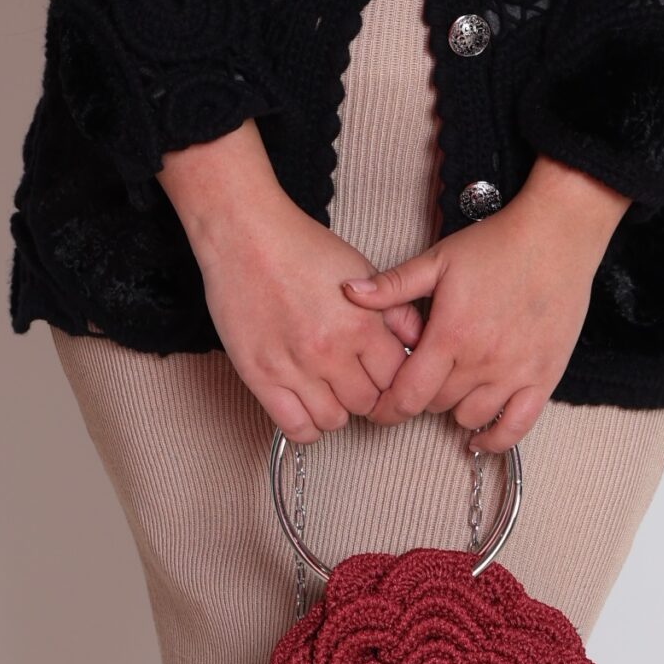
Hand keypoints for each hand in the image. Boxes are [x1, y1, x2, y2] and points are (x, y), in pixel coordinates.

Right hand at [161, 127, 424, 445]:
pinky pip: (295, 428)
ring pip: (334, 420)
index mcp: (362, 324)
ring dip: (336, 409)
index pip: (396, 379)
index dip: (392, 379)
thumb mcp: (361, 269)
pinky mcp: (261, 377)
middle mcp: (331, 351)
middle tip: (354, 379)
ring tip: (328, 388)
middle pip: (367, 403)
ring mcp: (295, 367)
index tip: (381, 374)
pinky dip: (306, 425)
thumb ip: (395, 309)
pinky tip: (305, 404)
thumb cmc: (301, 247)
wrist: (246, 235)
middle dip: (365, 394)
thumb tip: (418, 341)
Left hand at [339, 159, 630, 453]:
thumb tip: (348, 294)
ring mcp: (514, 373)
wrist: (555, 237)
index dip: (386, 407)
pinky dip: (495, 438)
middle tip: (419, 382)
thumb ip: (393, 285)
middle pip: (435, 405)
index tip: (379, 408)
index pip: (407, 393)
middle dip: (420, 397)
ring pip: (469, 417)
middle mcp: (480, 361)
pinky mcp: (543, 378)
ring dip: (453, 410)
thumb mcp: (438, 259)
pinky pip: (516, 427)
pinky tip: (481, 435)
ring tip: (450, 390)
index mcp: (450, 334)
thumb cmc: (497, 244)